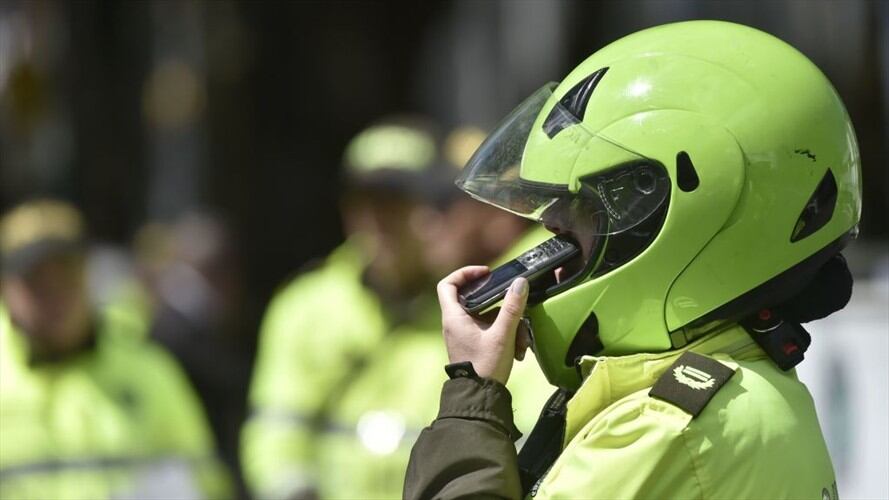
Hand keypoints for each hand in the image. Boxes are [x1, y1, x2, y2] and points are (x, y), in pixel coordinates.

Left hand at [436, 266, 531, 384]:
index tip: (485, 274)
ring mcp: (464, 334)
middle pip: (473, 298)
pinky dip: (505, 334)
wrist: (480, 397)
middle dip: (498, 301)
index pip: (448, 285)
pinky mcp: (474, 344)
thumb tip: (519, 283)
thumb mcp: (502, 335)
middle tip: (511, 298)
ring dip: (507, 322)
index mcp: (454, 318)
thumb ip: (512, 307)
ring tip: (522, 336)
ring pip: (486, 316)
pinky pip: (490, 330)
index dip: (464, 274)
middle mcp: (455, 324)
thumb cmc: (485, 367)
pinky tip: (519, 347)